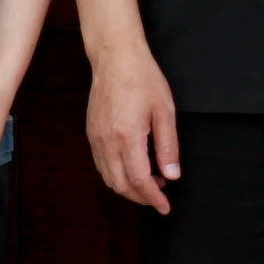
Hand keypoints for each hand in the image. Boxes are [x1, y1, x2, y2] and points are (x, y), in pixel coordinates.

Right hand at [88, 46, 182, 211]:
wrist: (115, 57)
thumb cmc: (143, 79)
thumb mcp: (165, 111)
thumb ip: (168, 146)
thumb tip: (172, 175)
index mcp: (128, 136)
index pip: (140, 180)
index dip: (153, 198)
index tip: (165, 206)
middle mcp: (107, 141)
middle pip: (121, 185)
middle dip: (141, 197)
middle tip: (160, 196)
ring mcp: (96, 138)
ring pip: (109, 178)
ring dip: (128, 188)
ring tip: (150, 182)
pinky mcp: (91, 133)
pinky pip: (101, 165)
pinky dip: (116, 175)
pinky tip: (132, 168)